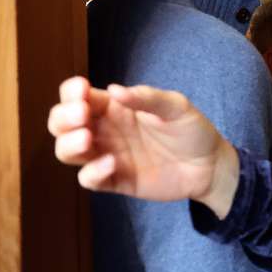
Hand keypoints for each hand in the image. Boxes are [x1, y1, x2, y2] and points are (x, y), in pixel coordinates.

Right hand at [48, 76, 238, 216]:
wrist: (211, 166)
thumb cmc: (192, 130)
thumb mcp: (176, 107)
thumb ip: (147, 97)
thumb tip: (114, 90)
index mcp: (113, 107)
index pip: (77, 96)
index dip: (71, 93)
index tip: (82, 92)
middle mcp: (104, 131)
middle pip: (61, 123)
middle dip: (63, 118)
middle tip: (83, 116)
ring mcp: (106, 156)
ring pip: (66, 151)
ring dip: (68, 144)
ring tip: (88, 139)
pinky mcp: (115, 181)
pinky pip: (88, 180)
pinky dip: (92, 172)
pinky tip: (112, 163)